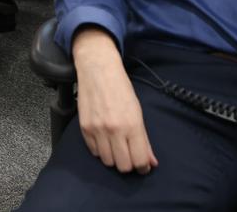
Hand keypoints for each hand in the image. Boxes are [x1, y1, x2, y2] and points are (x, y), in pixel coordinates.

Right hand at [71, 27, 157, 174]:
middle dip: (129, 164)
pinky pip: (94, 152)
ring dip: (114, 157)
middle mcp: (114, 130)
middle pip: (123, 166)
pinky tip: (105, 139)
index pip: (140, 160)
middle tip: (130, 155)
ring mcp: (98, 130)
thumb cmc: (121, 89)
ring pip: (108, 161)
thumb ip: (144, 140)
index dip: (143, 167)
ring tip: (116, 146)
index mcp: (132, 125)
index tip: (143, 165)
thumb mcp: (138, 112)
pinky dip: (101, 150)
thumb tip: (151, 161)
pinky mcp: (85, 128)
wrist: (98, 70)